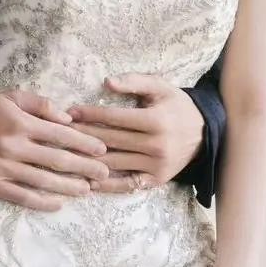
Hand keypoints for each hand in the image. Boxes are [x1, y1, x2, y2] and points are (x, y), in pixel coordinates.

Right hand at [0, 91, 108, 211]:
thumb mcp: (11, 97)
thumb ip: (40, 104)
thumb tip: (68, 117)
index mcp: (20, 123)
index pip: (61, 135)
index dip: (84, 143)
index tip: (101, 150)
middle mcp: (13, 146)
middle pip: (58, 160)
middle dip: (85, 168)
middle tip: (103, 174)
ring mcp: (3, 168)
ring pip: (44, 181)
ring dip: (69, 186)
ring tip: (87, 189)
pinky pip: (23, 197)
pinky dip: (43, 202)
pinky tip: (59, 203)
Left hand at [67, 74, 204, 194]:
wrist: (206, 134)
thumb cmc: (177, 106)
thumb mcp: (160, 87)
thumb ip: (134, 82)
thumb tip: (107, 82)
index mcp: (155, 120)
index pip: (114, 118)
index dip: (89, 114)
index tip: (69, 112)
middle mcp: (156, 145)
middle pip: (109, 141)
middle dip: (82, 136)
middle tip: (59, 132)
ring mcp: (156, 166)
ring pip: (114, 164)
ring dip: (87, 160)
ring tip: (65, 155)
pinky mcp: (156, 180)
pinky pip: (126, 184)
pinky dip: (106, 185)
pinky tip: (87, 180)